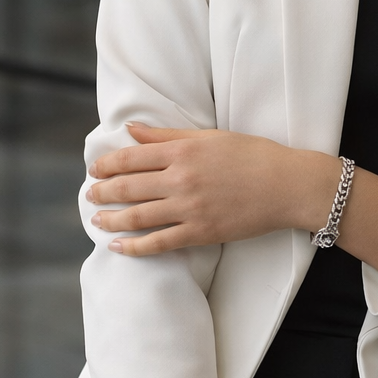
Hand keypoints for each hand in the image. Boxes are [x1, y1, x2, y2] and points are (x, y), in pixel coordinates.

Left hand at [87, 123, 339, 256]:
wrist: (287, 185)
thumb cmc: (253, 155)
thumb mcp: (210, 137)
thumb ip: (167, 136)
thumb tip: (131, 129)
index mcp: (183, 152)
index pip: (131, 157)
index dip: (107, 164)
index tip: (96, 170)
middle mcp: (181, 179)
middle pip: (128, 187)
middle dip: (103, 192)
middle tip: (90, 195)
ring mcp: (190, 209)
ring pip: (137, 217)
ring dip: (111, 219)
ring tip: (96, 219)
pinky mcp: (201, 233)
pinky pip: (159, 243)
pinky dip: (134, 247)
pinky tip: (118, 247)